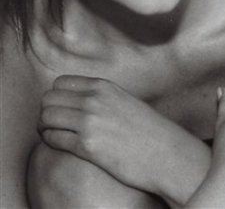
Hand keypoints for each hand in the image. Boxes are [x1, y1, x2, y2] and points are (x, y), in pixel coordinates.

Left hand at [37, 75, 207, 200]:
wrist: (167, 153)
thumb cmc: (150, 131)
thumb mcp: (126, 101)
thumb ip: (101, 97)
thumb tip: (76, 101)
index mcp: (104, 87)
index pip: (60, 83)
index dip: (58, 97)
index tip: (64, 109)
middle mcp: (94, 100)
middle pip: (48, 99)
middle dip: (49, 112)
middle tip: (58, 124)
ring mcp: (89, 122)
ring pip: (45, 118)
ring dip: (47, 127)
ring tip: (59, 135)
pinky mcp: (87, 146)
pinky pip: (52, 139)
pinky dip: (52, 142)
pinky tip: (65, 145)